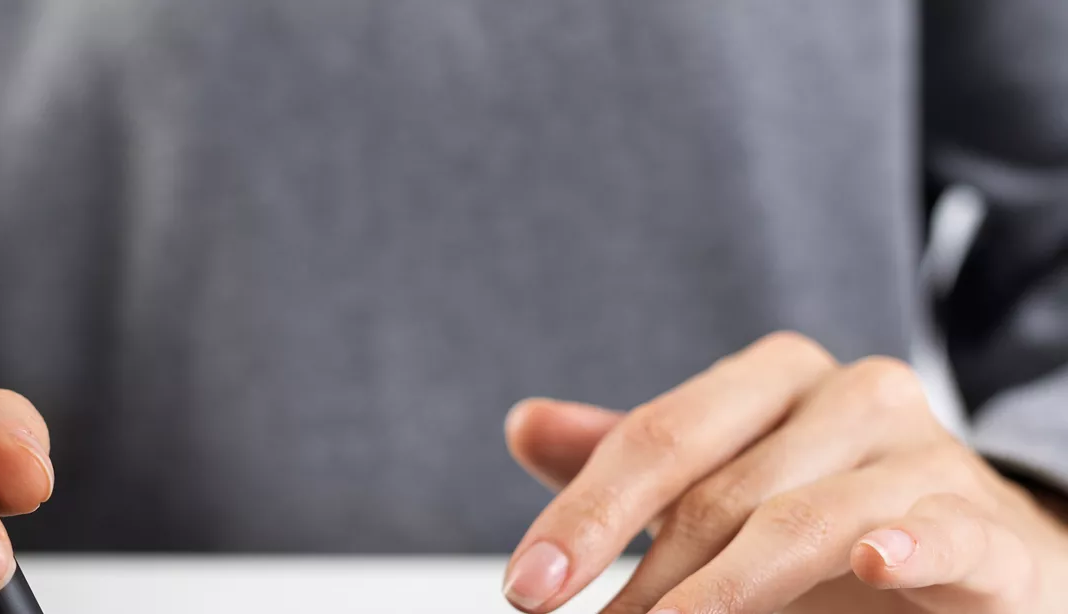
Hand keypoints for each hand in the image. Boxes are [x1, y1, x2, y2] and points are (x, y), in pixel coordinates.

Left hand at [502, 332, 1067, 612]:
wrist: (979, 553)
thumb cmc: (830, 518)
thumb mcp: (722, 487)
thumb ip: (633, 465)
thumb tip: (524, 424)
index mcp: (772, 377)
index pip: (657, 439)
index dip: (584, 516)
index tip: (527, 587)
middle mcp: (848, 395)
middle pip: (714, 491)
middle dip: (640, 580)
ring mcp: (923, 454)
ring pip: (799, 522)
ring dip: (722, 596)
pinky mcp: (985, 525)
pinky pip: (941, 531)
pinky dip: (905, 547)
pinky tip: (871, 562)